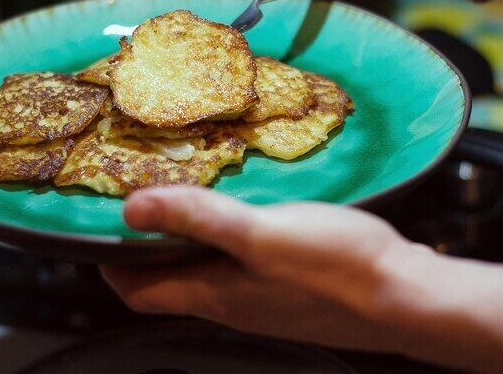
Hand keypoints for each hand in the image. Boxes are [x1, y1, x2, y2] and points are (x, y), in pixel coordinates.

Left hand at [100, 186, 434, 352]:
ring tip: (191, 199)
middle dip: (148, 246)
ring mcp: (264, 299)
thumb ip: (199, 219)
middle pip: (169, 281)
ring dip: (189, 242)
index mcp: (215, 294)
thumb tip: (133, 209)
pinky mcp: (293, 287)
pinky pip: (244, 267)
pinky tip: (249, 215)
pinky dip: (229, 243)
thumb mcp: (261, 234)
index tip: (97, 229)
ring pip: (207, 273)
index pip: (137, 291)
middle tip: (144, 200)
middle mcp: (233, 304)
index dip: (110, 263)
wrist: (405, 297)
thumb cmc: (338, 268)